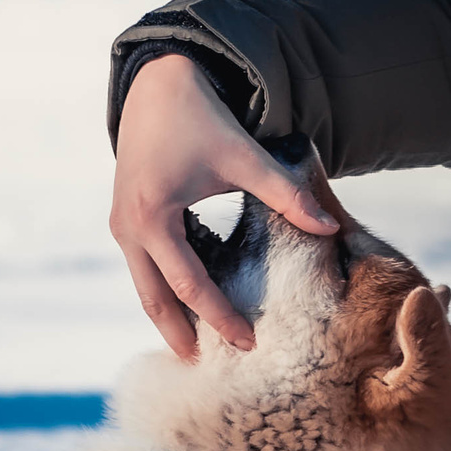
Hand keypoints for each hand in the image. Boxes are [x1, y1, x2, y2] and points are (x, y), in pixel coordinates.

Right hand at [109, 54, 337, 359]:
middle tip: (206, 368)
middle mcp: (128, 226)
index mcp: (154, 216)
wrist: (157, 82)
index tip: (248, 344)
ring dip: (167, 315)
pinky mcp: (124, 217)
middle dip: (180, 333)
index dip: (219, 317)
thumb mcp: (244, 157)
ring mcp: (120, 223)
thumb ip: (285, 195)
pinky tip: (188, 304)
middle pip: (154, 297)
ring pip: (143, 284)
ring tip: (193, 347)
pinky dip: (163, 288)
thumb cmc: (201, 118)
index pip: (191, 284)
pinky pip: (142, 265)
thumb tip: (329, 228)